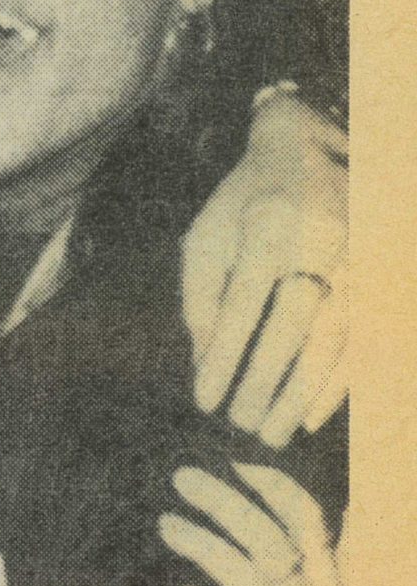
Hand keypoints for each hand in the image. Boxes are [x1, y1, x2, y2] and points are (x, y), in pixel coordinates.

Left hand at [160, 462, 345, 585]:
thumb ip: (343, 555)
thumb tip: (358, 507)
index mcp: (332, 577)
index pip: (309, 522)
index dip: (277, 490)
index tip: (238, 463)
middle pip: (268, 541)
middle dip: (225, 504)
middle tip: (182, 477)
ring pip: (248, 581)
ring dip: (205, 546)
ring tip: (166, 524)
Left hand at [183, 92, 347, 446]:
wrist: (305, 152)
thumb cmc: (241, 203)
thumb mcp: (207, 237)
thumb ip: (202, 296)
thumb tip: (204, 360)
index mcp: (269, 227)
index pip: (244, 307)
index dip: (225, 358)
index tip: (204, 401)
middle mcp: (324, 241)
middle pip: (296, 327)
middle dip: (267, 383)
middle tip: (241, 428)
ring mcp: (362, 258)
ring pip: (337, 339)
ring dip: (305, 393)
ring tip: (274, 433)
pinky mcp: (383, 275)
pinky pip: (366, 340)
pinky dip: (340, 382)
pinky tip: (314, 415)